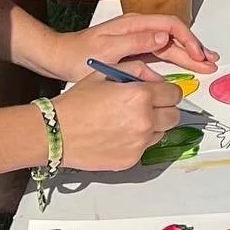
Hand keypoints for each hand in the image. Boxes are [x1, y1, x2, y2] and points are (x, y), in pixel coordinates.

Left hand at [45, 14, 217, 83]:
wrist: (56, 58)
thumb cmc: (78, 55)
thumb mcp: (107, 49)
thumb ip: (137, 42)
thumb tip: (164, 37)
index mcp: (135, 24)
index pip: (171, 26)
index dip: (188, 40)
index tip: (198, 55)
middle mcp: (139, 30)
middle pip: (174, 37)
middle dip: (194, 49)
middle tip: (211, 63)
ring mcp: (136, 41)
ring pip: (169, 47)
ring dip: (188, 56)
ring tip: (205, 66)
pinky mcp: (133, 54)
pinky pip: (159, 57)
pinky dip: (174, 63)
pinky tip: (183, 72)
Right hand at [52, 67, 185, 171]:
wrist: (54, 132)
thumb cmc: (77, 102)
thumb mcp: (106, 72)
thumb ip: (137, 70)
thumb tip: (157, 78)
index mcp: (141, 95)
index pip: (175, 94)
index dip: (167, 92)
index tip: (159, 93)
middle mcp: (145, 120)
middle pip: (174, 115)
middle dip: (163, 109)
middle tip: (146, 107)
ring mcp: (139, 143)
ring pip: (162, 132)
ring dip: (153, 126)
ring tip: (128, 121)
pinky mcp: (131, 159)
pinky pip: (146, 147)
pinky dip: (138, 141)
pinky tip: (119, 135)